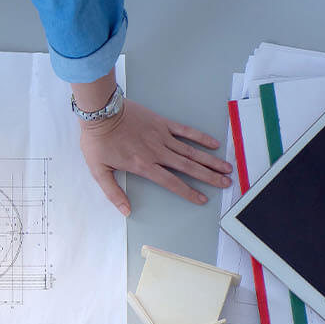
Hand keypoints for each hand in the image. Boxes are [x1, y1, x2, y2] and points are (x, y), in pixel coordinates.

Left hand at [79, 98, 233, 214]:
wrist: (100, 112)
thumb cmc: (98, 141)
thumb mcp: (99, 171)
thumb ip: (113, 193)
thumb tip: (125, 211)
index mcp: (143, 165)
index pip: (171, 183)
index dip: (188, 192)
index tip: (202, 199)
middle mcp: (157, 152)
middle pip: (189, 167)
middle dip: (209, 177)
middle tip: (226, 183)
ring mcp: (161, 137)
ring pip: (191, 151)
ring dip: (210, 160)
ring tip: (226, 168)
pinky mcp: (162, 123)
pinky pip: (185, 131)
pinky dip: (200, 137)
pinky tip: (213, 143)